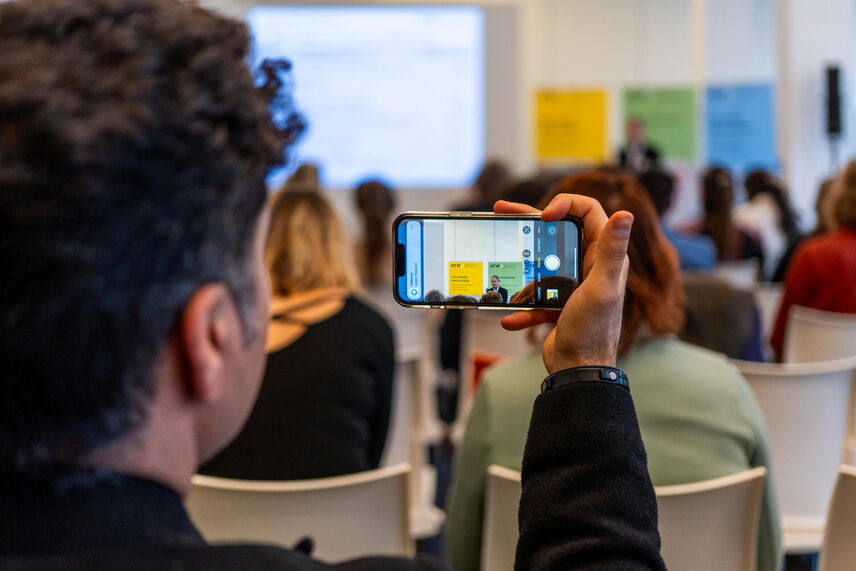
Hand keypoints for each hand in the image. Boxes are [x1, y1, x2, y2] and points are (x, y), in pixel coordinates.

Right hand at [495, 196, 631, 372]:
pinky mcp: (558, 305)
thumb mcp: (601, 287)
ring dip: (521, 263)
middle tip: (503, 211)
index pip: (589, 212)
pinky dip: (521, 307)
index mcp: (604, 257)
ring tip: (499, 255)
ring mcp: (572, 286)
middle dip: (531, 220)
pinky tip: (510, 317)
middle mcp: (590, 266)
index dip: (566, 204)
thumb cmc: (593, 330)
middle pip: (560, 232)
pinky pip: (535, 298)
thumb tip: (626, 213)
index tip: (544, 216)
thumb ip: (611, 250)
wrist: (580, 371)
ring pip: (542, 263)